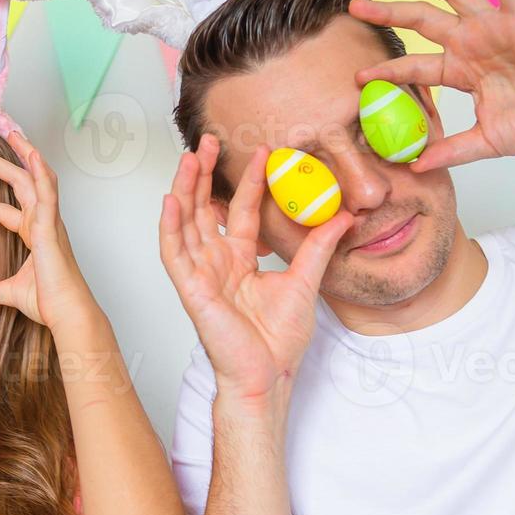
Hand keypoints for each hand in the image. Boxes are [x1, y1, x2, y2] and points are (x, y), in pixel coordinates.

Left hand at [0, 131, 98, 333]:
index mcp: (35, 236)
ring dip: (26, 155)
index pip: (5, 212)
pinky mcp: (52, 225)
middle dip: (0, 166)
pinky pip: (48, 191)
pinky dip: (41, 170)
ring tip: (13, 134)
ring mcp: (50, 221)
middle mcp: (44, 223)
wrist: (66, 311)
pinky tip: (32, 154)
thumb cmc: (47, 303)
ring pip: (39, 178)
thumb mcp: (6, 293)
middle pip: (22, 185)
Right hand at [160, 134, 352, 404]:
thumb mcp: (306, 282)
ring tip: (189, 157)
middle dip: (203, 174)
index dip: (247, 182)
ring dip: (184, 189)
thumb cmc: (278, 341)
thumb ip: (319, 247)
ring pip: (185, 223)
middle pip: (204, 209)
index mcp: (240, 261)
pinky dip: (170, 225)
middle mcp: (217, 264)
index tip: (260, 153)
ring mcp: (201, 275)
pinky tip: (170, 199)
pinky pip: (174, 253)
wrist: (268, 374)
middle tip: (209, 140)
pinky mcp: (190, 289)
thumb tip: (344, 215)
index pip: (240, 212)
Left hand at [349, 0, 514, 171]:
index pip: (416, 66)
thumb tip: (418, 167)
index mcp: (463, 70)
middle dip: (388, 13)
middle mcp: (474, 43)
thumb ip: (452, 151)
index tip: (359, 74)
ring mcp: (495, 29)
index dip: (388, 69)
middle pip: (422, 21)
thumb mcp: (486, 142)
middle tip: (357, 8)